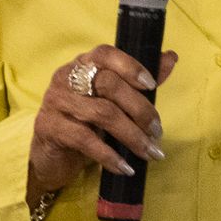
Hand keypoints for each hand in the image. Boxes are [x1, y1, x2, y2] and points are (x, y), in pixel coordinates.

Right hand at [28, 46, 177, 201]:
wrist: (51, 156)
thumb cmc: (85, 123)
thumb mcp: (112, 101)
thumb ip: (138, 81)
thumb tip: (170, 57)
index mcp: (82, 65)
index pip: (105, 53)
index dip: (130, 66)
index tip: (152, 85)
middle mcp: (66, 77)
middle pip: (108, 84)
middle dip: (140, 109)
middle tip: (157, 131)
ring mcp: (56, 101)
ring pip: (101, 113)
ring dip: (132, 136)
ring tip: (150, 152)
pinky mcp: (49, 128)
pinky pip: (85, 139)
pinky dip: (110, 156)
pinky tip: (126, 168)